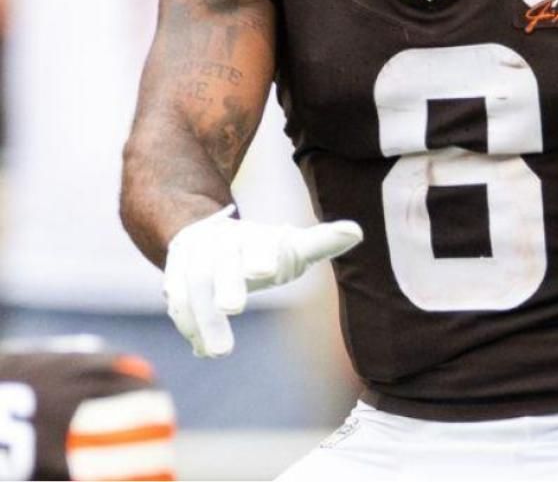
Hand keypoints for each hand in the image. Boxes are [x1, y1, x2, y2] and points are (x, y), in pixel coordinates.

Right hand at [163, 206, 361, 358]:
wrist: (209, 238)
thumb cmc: (262, 249)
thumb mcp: (292, 246)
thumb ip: (320, 242)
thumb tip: (356, 231)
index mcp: (251, 236)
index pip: (254, 244)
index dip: (259, 254)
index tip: (266, 270)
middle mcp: (216, 246)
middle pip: (216, 265)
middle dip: (224, 286)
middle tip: (234, 307)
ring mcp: (191, 261)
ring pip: (191, 288)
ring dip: (202, 320)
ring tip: (218, 352)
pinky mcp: (175, 280)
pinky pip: (178, 303)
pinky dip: (189, 327)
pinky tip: (203, 350)